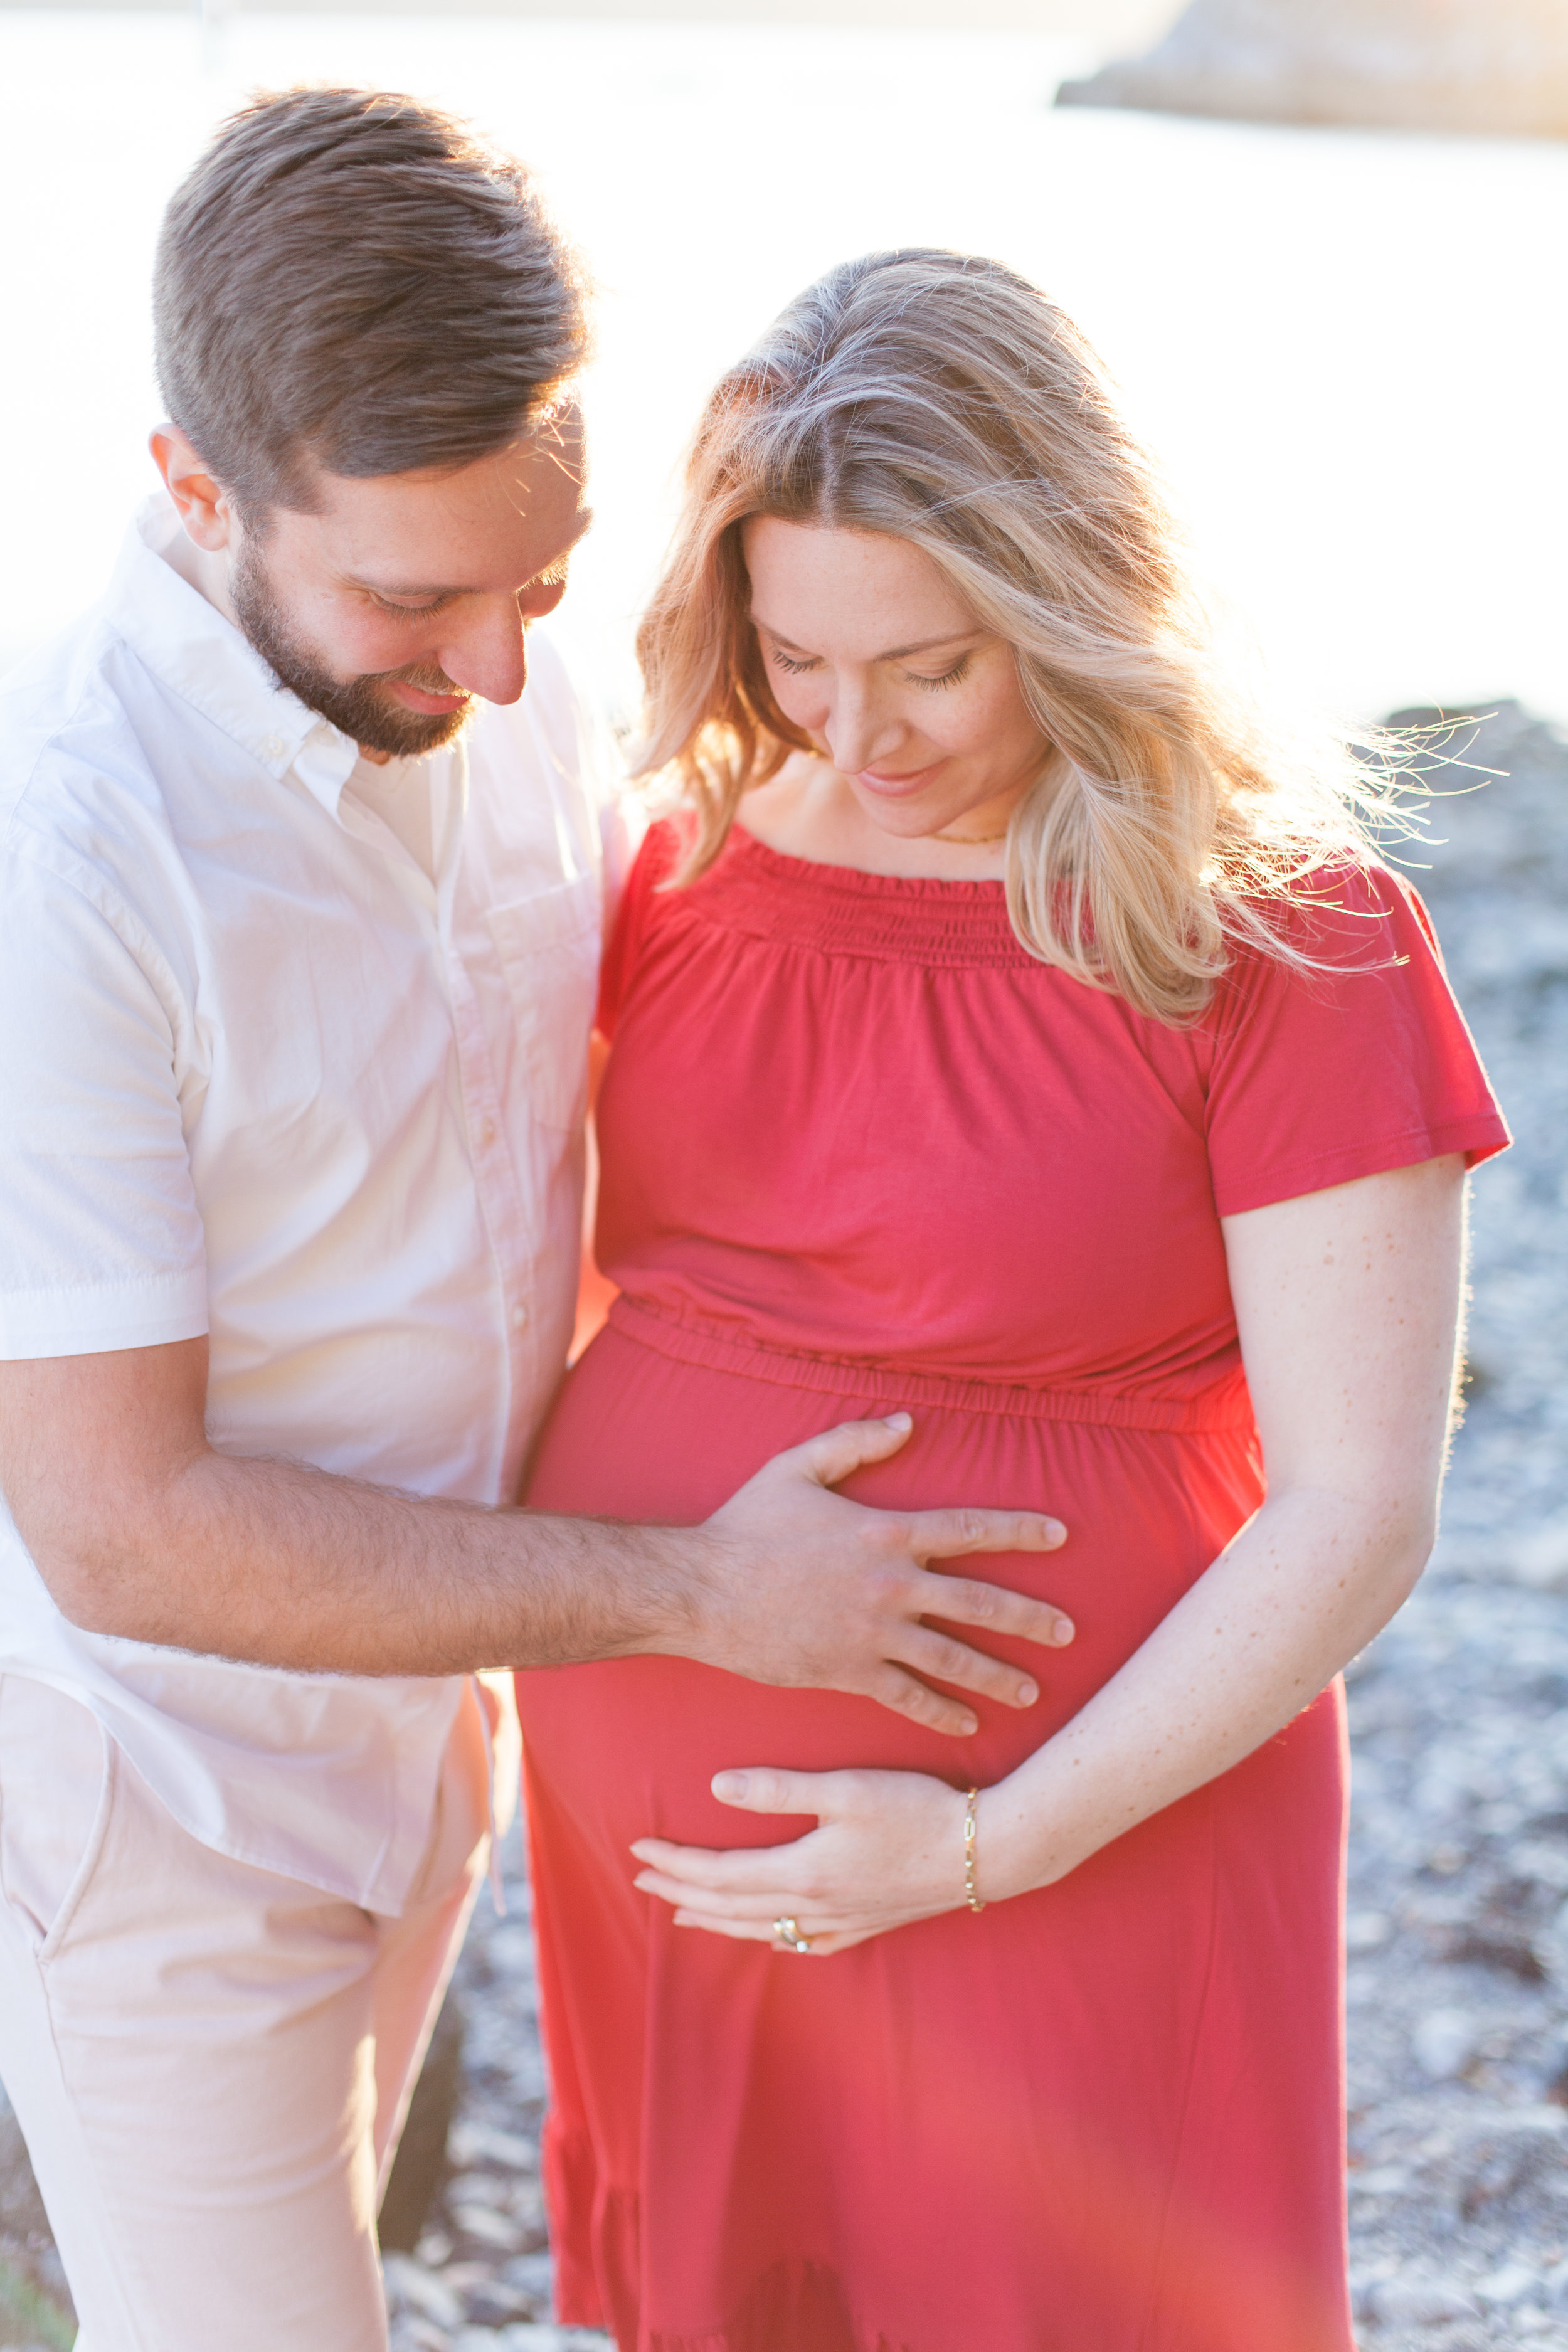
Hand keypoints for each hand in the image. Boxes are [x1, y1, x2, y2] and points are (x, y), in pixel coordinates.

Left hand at [632, 1766, 978, 1954]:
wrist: (985, 1851)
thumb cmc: (917, 1809)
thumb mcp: (845, 1788)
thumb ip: (779, 1789)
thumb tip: (716, 1788)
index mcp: (803, 1871)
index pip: (720, 1872)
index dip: (676, 1861)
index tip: (638, 1847)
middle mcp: (816, 1906)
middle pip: (730, 1905)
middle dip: (681, 1891)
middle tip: (641, 1878)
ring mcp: (842, 1922)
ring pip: (761, 1928)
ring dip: (716, 1919)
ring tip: (682, 1914)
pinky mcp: (867, 1925)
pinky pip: (804, 1943)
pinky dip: (771, 1939)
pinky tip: (767, 1936)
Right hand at [684, 1411, 1071, 1736]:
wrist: (700, 1590)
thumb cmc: (746, 1525)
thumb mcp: (798, 1467)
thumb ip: (856, 1441)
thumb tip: (907, 1422)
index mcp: (886, 1532)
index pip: (971, 1529)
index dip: (1020, 1530)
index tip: (1060, 1535)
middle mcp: (891, 1585)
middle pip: (979, 1602)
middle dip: (1029, 1617)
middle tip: (1067, 1630)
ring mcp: (873, 1633)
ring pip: (954, 1658)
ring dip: (998, 1675)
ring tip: (1032, 1690)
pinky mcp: (849, 1671)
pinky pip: (908, 1696)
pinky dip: (942, 1710)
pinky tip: (968, 1721)